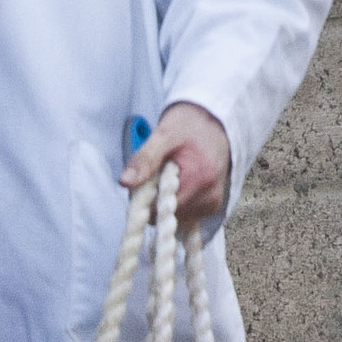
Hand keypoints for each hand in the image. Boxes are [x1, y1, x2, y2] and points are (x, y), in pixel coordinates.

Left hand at [120, 101, 233, 222]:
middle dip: (155, 201)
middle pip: (166, 217)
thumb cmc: (188, 125)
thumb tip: (125, 182)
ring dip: (166, 204)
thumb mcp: (164, 134)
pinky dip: (178, 204)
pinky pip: (187, 216)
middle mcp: (209, 196)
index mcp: (199, 178)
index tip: (147, 179)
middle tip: (158, 175)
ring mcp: (212, 204)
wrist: (216, 122)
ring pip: (175, 219)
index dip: (146, 197)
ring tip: (170, 178)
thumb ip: (145, 159)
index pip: (158, 210)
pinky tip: (180, 185)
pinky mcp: (213, 207)